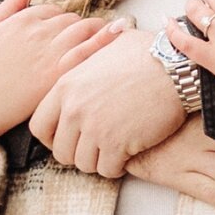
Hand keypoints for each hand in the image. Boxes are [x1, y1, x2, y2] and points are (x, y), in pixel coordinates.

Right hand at [0, 0, 120, 201]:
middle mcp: (38, 31)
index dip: (60, 21)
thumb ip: (11, 3)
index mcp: (21, 19)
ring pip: (84, 29)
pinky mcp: (59, 73)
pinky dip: (106, 38)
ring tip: (106, 36)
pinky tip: (120, 32)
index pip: (54, 10)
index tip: (64, 33)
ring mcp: (50, 52)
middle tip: (83, 40)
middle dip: (78, 27)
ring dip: (96, 30)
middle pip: (72, 19)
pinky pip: (89, 49)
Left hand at [31, 27, 197, 178]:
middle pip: (60, 150)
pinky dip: (116, 167)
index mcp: (66, 86)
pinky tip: (126, 155)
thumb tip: (69, 57)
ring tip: (112, 151)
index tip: (65, 140)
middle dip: (77, 153)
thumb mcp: (106, 44)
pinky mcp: (117, 144)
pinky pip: (107, 170)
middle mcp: (75, 109)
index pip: (39, 126)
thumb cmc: (146, 53)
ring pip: (83, 164)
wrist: (176, 68)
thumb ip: (82, 54)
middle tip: (94, 148)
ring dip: (98, 161)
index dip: (51, 138)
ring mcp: (95, 128)